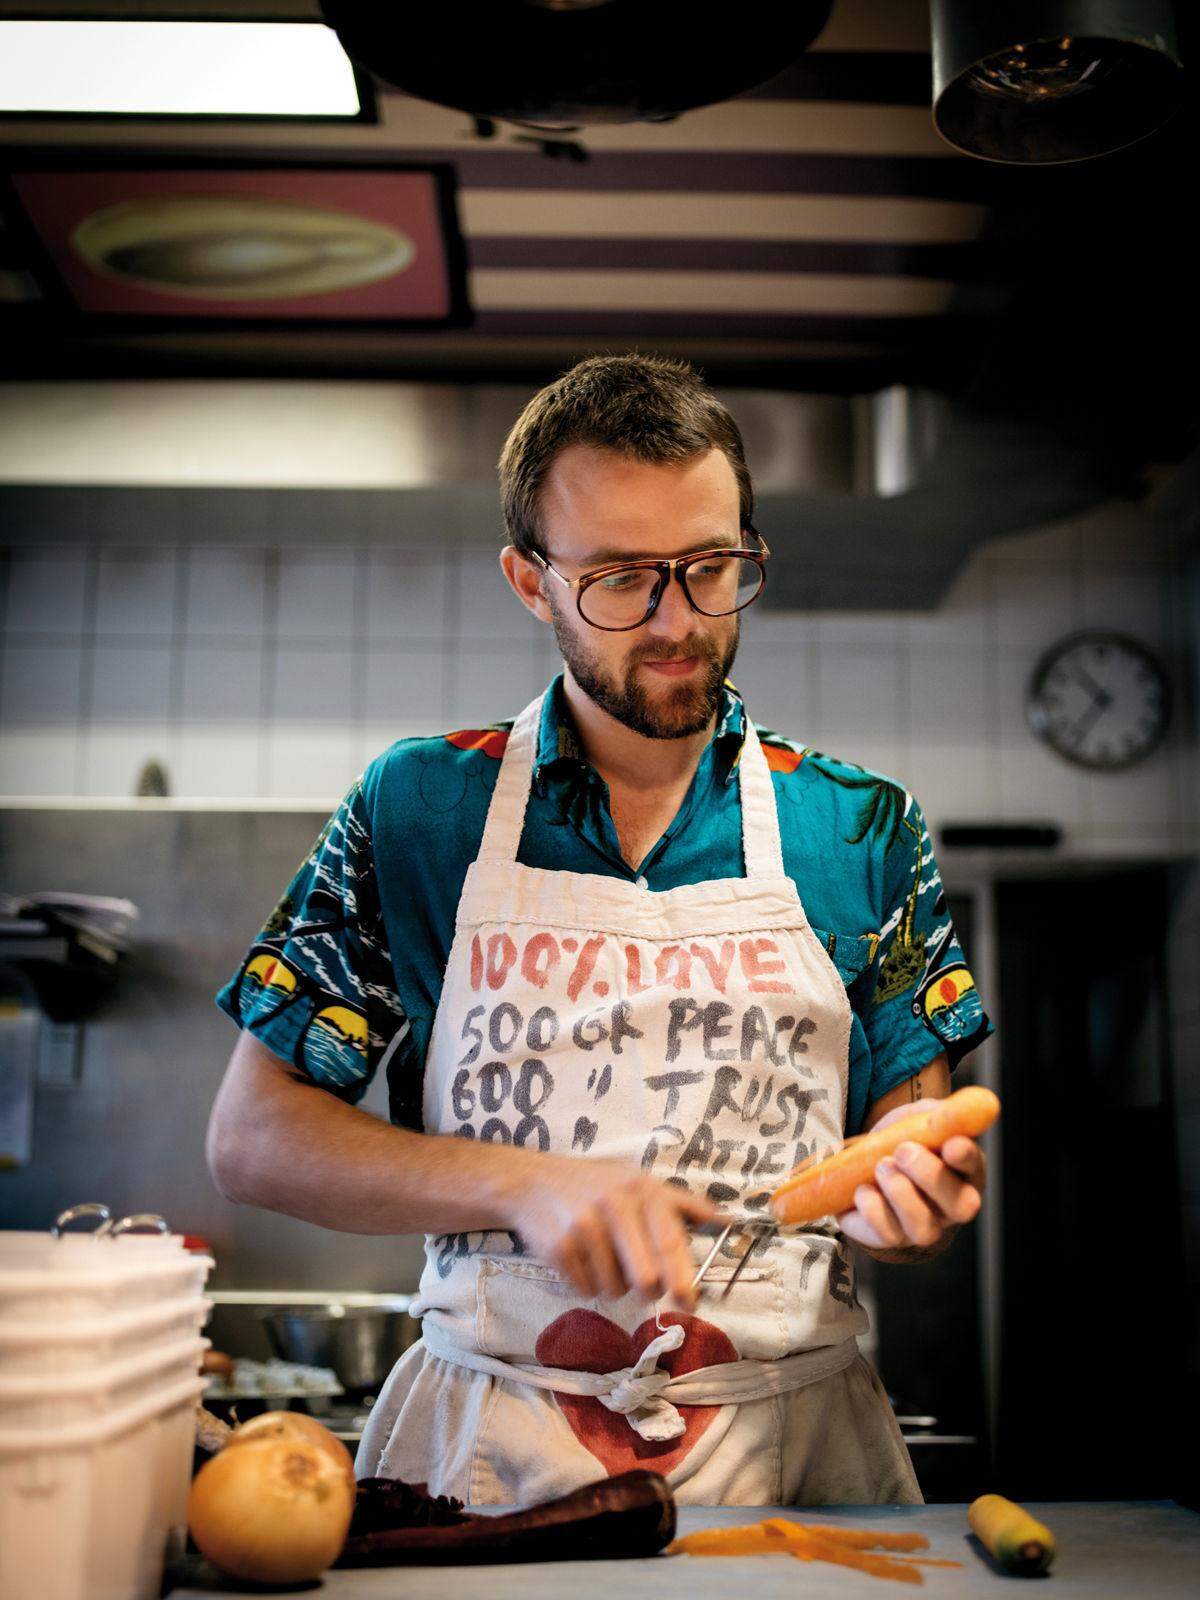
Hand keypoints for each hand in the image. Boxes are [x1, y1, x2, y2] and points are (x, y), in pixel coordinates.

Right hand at [507, 1155, 717, 1305]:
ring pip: (616, 1290)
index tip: (690, 1303)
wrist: (532, 1183)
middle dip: (647, 1290)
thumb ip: (682, 1203)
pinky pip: (587, 1290)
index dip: (684, 1277)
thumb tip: (727, 1221)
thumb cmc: (596, 1185)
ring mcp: (585, 1227)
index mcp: (642, 1189)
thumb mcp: (638, 1181)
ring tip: (602, 1257)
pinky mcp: (560, 1249)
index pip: (671, 1241)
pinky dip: (587, 1284)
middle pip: (647, 1278)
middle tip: (642, 1282)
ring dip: (613, 1285)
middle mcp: (616, 1205)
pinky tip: (580, 1259)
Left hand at [837, 1098, 986, 1252]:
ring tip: (881, 1166)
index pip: (974, 1166)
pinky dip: (872, 1208)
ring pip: (924, 1228)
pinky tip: (863, 1189)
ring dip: (900, 1193)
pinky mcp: (892, 1237)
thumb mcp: (916, 1119)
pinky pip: (887, 1233)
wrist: (863, 1167)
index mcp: (963, 1171)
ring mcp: (923, 1227)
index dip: (965, 1157)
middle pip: (959, 1205)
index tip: (950, 1144)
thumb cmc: (900, 1141)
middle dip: (930, 1176)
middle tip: (902, 1151)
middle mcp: (951, 1206)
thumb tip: (944, 1112)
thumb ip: (932, 1114)